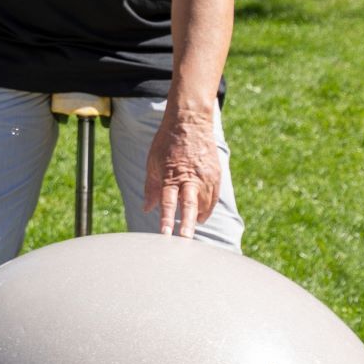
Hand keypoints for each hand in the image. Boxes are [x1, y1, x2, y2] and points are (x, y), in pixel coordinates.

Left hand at [142, 104, 224, 237]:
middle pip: (189, 206)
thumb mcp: (153, 162)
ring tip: (190, 230)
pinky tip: (200, 216)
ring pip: (204, 204)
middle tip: (185, 241)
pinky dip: (207, 208)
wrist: (190, 122)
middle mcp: (190, 177)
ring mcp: (205, 176)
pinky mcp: (216, 174)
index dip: (165, 220)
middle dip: (187, 225)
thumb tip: (147, 209)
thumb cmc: (167, 142)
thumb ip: (151, 187)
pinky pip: (213, 197)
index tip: (164, 235)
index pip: (167, 202)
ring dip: (197, 217)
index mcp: (171, 174)